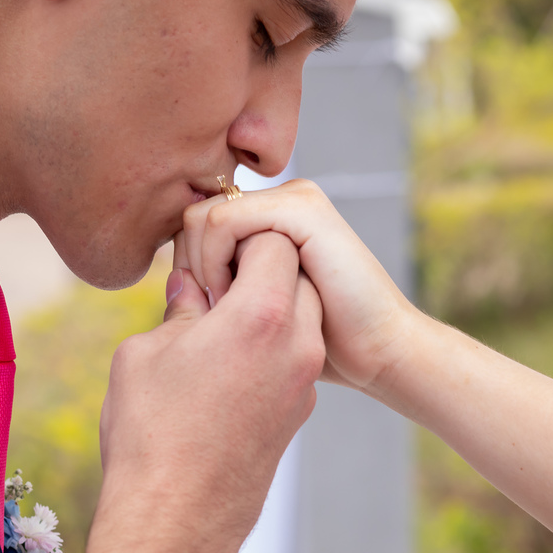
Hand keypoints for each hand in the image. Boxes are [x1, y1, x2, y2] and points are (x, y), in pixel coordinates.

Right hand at [83, 230, 324, 552]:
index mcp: (261, 315)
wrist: (176, 522)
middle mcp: (297, 344)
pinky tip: (224, 370)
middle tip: (211, 288)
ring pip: (301, 316)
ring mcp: (303, 382)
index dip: (237, 239)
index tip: (205, 261)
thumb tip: (188, 288)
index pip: (272, 240)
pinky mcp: (300, 413)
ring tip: (215, 330)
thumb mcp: (146, 352)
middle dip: (258, 269)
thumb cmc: (151, 433)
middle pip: (296, 274)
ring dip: (266, 309)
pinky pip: (294, 357)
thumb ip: (177, 308)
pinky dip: (269, 347)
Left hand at [179, 179, 414, 396]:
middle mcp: (282, 199)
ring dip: (204, 269)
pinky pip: (223, 221)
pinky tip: (234, 298)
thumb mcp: (257, 312)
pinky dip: (215, 263)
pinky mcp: (300, 210)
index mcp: (271, 217)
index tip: (204, 312)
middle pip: (193, 217)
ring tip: (230, 309)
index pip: (196, 224)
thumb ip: (222, 287)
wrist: (379, 354)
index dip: (188, 269)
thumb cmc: (322, 346)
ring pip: (202, 217)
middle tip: (216, 312)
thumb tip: (174, 280)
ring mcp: (293, 199)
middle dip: (192, 268)